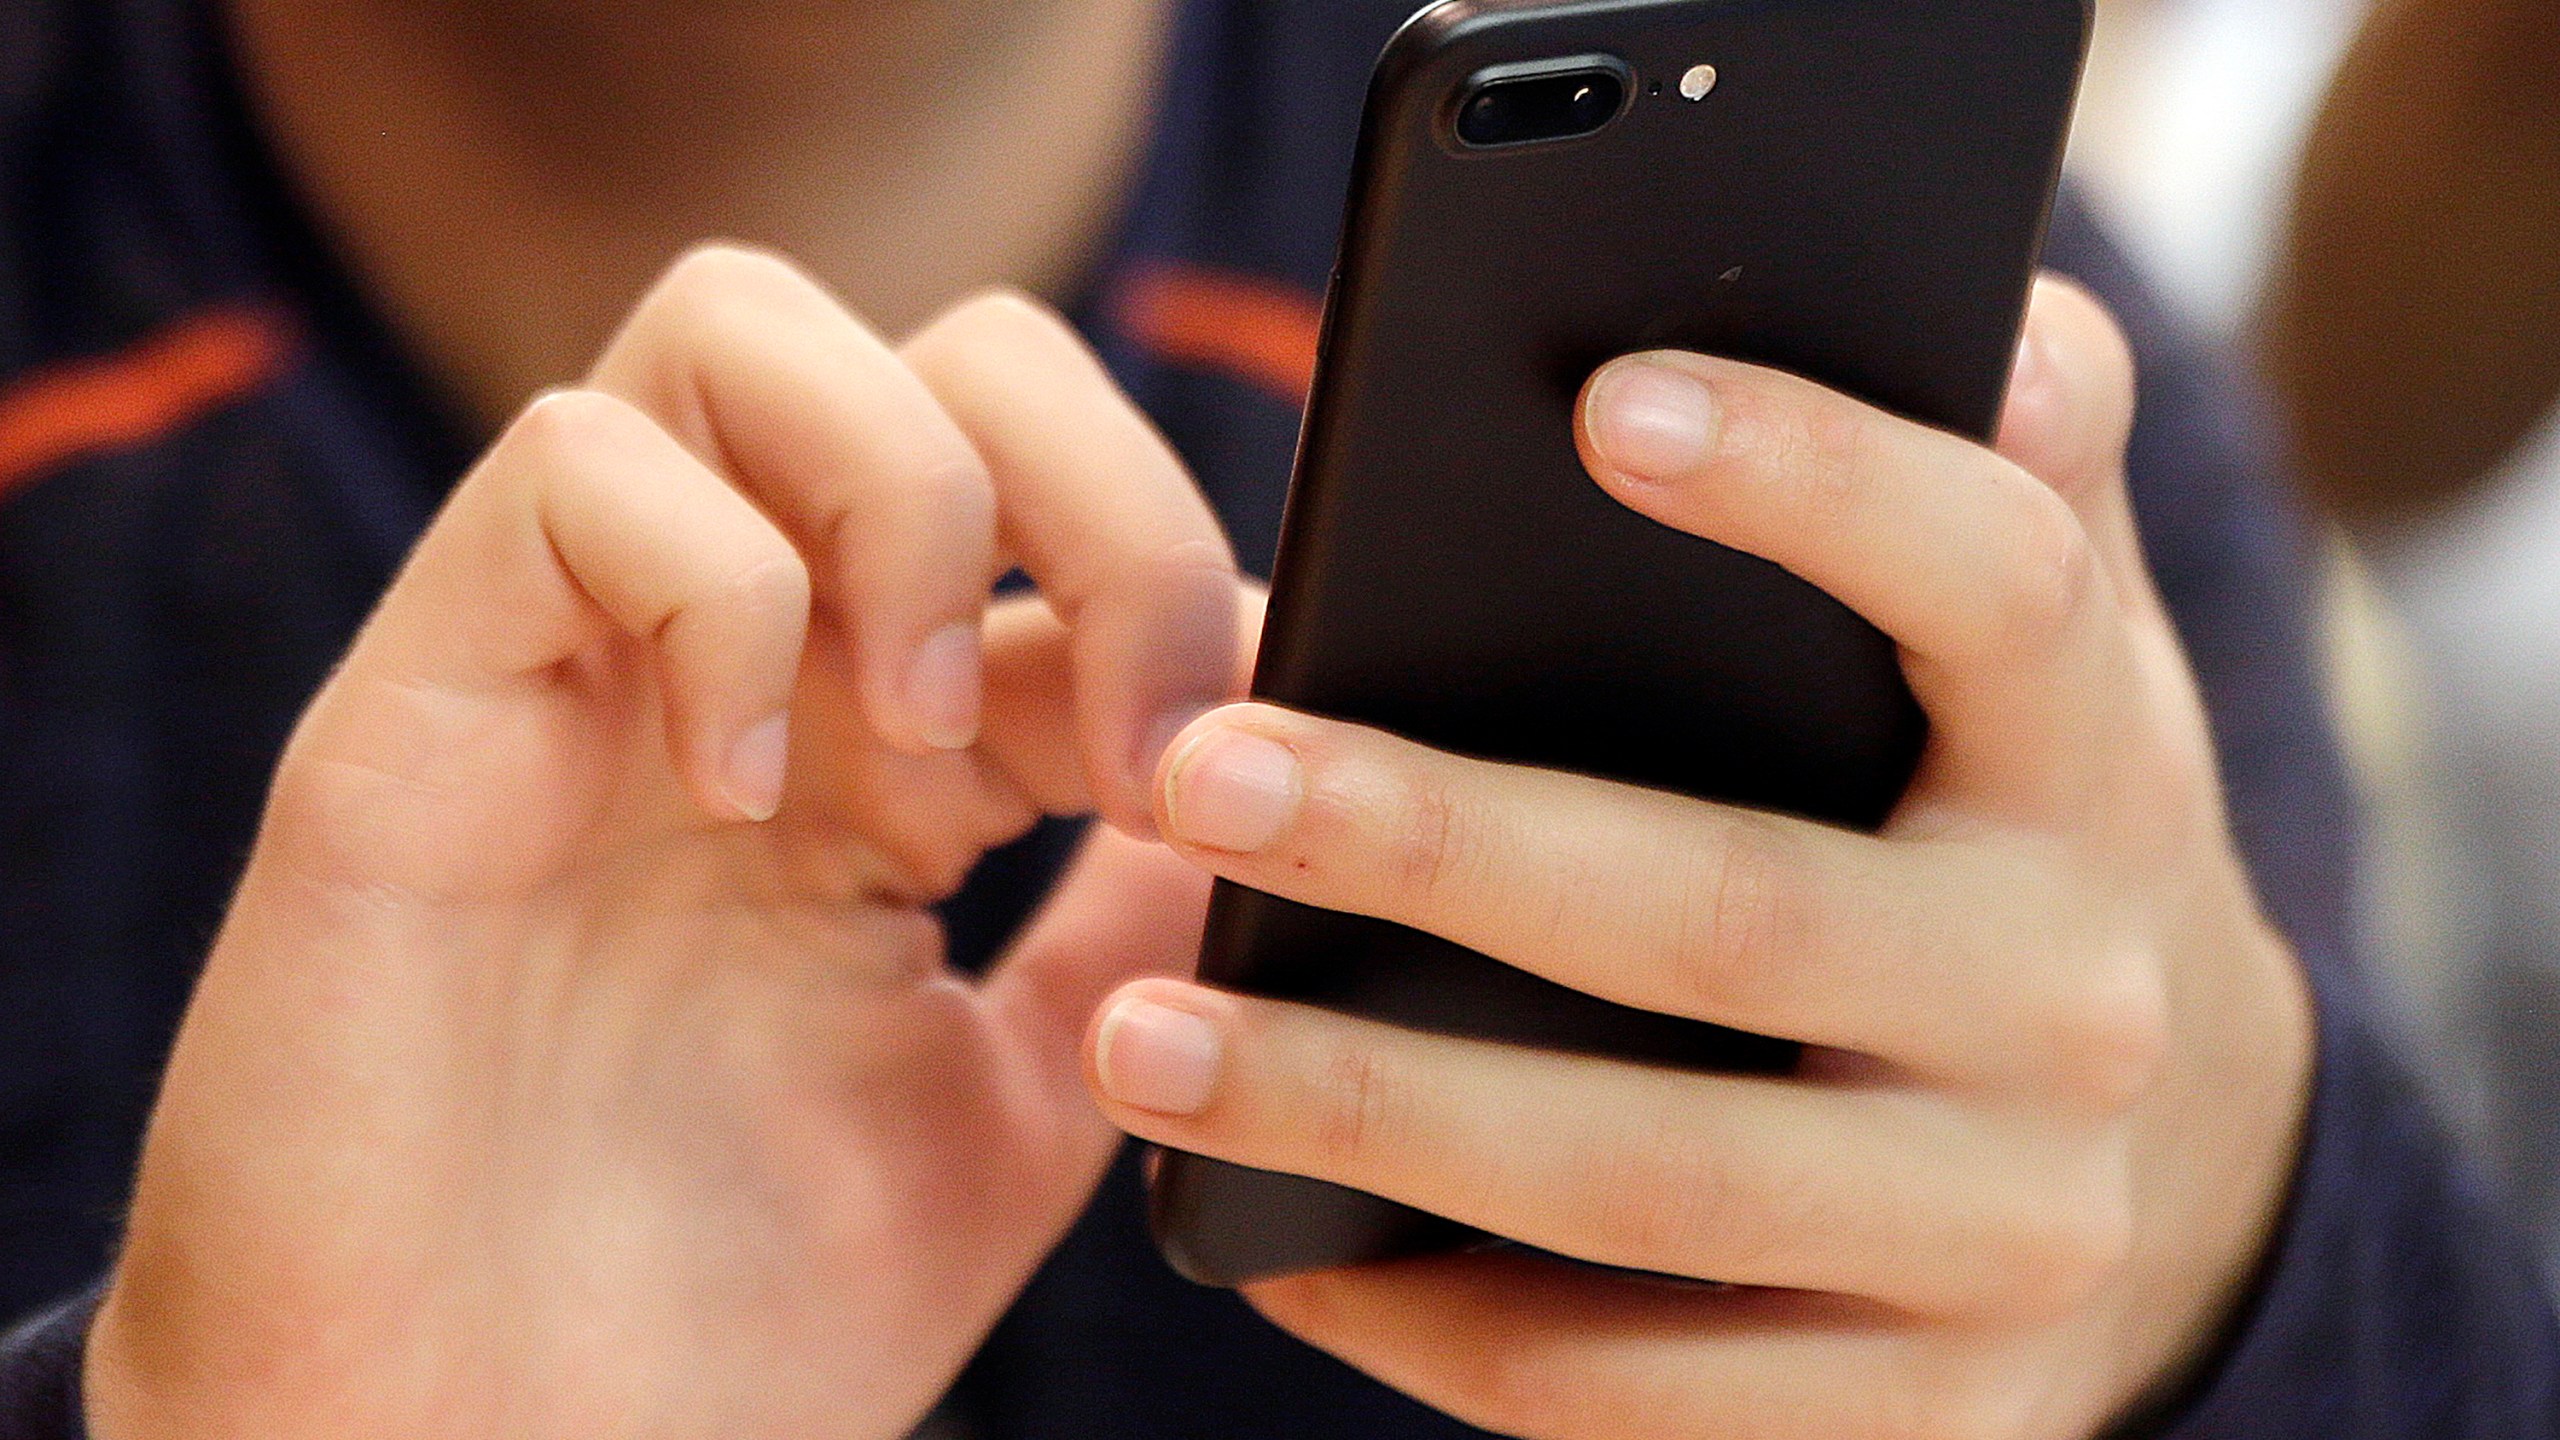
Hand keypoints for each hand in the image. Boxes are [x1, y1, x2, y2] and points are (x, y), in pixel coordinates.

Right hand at [85, 247, 1251, 1439]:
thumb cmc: (728, 1323)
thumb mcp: (1017, 1106)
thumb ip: (1133, 935)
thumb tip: (1283, 777)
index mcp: (887, 752)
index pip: (1071, 520)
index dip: (1194, 595)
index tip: (1259, 768)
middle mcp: (746, 667)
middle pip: (946, 351)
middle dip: (1101, 488)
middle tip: (1131, 738)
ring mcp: (579, 665)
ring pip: (746, 328)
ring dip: (907, 502)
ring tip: (925, 743)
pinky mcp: (417, 704)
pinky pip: (571, 470)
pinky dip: (713, 589)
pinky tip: (746, 786)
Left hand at [1085, 278, 2313, 1439]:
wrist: (2177, 1159)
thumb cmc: (2012, 829)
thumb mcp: (2045, 654)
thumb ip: (2007, 477)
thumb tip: (1986, 315)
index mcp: (2093, 764)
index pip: (1996, 589)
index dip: (1820, 489)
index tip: (1598, 404)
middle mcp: (2071, 1007)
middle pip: (1735, 915)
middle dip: (1446, 845)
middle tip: (1204, 775)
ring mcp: (2003, 1237)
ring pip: (1651, 1187)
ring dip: (1374, 1114)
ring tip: (1143, 1040)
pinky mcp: (1925, 1415)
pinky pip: (1633, 1393)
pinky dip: (1437, 1325)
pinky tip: (1272, 1243)